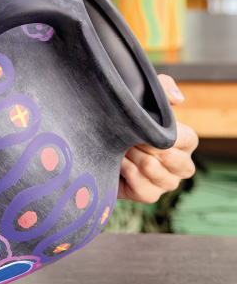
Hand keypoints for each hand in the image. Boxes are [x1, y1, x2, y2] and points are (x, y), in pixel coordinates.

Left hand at [117, 74, 197, 202]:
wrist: (98, 142)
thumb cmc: (127, 119)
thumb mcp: (143, 98)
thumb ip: (162, 88)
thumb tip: (177, 99)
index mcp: (185, 142)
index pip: (186, 138)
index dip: (163, 134)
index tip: (142, 125)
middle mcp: (181, 165)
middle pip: (171, 157)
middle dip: (144, 144)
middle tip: (126, 136)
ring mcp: (166, 182)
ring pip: (154, 171)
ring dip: (133, 156)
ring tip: (121, 146)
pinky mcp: (149, 195)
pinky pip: (144, 189)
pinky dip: (128, 173)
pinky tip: (118, 162)